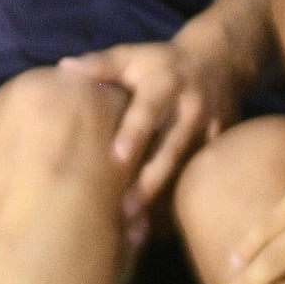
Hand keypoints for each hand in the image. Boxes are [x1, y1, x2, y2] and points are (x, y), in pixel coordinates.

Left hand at [59, 24, 245, 218]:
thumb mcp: (133, 55)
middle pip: (170, 149)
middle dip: (149, 182)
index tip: (117, 158)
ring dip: (164, 198)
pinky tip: (160, 228)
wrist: (218, 59)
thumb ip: (100, 65)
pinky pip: (199, 177)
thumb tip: (64, 68)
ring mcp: (209, 129)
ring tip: (139, 228)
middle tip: (125, 210)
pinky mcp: (220, 146)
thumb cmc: (161, 62)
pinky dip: (180, 201)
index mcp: (164, 84)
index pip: (148, 111)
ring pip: (186, 169)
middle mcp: (189, 108)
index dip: (134, 134)